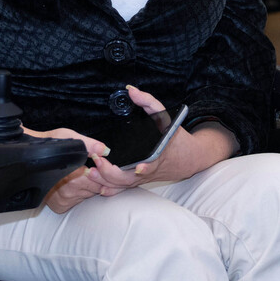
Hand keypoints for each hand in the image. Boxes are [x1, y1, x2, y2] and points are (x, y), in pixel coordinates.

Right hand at [0, 105, 114, 213]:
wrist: (21, 156)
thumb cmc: (42, 143)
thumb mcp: (64, 137)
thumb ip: (85, 143)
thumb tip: (104, 150)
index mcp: (66, 177)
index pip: (94, 181)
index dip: (100, 170)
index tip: (98, 161)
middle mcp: (62, 193)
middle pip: (93, 189)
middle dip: (97, 177)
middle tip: (93, 165)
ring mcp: (60, 202)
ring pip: (87, 196)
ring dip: (89, 185)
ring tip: (82, 171)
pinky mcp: (58, 207)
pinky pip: (78, 202)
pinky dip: (81, 193)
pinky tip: (76, 181)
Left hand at [84, 86, 236, 192]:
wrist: (188, 158)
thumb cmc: (175, 137)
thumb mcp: (166, 116)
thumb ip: (148, 102)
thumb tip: (131, 90)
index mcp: (158, 155)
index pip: (152, 164)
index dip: (145, 169)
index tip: (138, 167)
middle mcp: (149, 170)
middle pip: (128, 179)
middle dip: (111, 173)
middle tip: (98, 159)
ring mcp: (141, 178)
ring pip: (122, 187)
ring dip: (105, 181)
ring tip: (90, 171)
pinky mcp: (136, 182)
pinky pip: (121, 189)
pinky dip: (109, 189)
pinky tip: (96, 183)